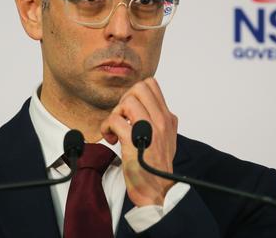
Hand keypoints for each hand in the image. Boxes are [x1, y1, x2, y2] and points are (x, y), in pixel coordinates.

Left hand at [100, 78, 177, 206]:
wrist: (157, 190)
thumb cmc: (156, 168)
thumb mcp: (165, 139)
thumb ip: (157, 121)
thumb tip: (142, 107)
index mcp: (168, 119)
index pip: (152, 85)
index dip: (134, 93)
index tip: (129, 110)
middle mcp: (161, 121)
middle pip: (140, 87)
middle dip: (124, 100)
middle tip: (122, 118)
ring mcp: (149, 130)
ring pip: (128, 101)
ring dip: (115, 114)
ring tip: (116, 129)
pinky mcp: (133, 140)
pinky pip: (115, 120)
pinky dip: (107, 127)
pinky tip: (112, 138)